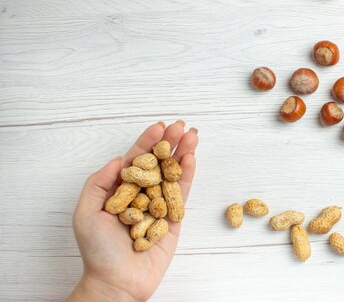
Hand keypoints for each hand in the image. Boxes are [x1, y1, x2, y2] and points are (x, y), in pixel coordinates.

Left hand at [67, 121, 197, 301]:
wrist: (116, 281)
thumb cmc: (97, 251)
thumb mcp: (86, 213)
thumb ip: (99, 183)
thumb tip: (119, 160)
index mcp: (121, 190)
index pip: (137, 160)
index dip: (148, 142)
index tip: (159, 126)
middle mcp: (142, 194)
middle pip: (159, 162)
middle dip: (170, 143)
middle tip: (181, 126)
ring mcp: (159, 205)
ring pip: (173, 174)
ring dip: (184, 154)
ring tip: (192, 136)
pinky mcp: (174, 218)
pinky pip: (182, 194)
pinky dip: (188, 175)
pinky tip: (191, 159)